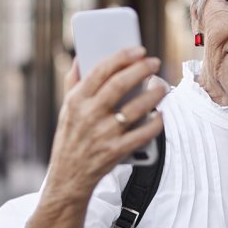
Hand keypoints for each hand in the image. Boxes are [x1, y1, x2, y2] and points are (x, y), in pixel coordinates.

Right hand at [47, 46, 166, 197]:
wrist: (68, 177)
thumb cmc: (71, 138)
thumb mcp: (66, 109)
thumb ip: (73, 82)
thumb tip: (80, 57)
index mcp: (76, 101)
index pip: (100, 70)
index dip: (122, 57)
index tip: (139, 49)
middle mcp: (89, 115)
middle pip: (120, 85)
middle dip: (141, 70)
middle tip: (155, 63)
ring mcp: (103, 134)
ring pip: (135, 108)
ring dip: (153, 94)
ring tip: (162, 86)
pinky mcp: (116, 151)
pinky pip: (143, 133)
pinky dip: (155, 123)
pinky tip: (160, 115)